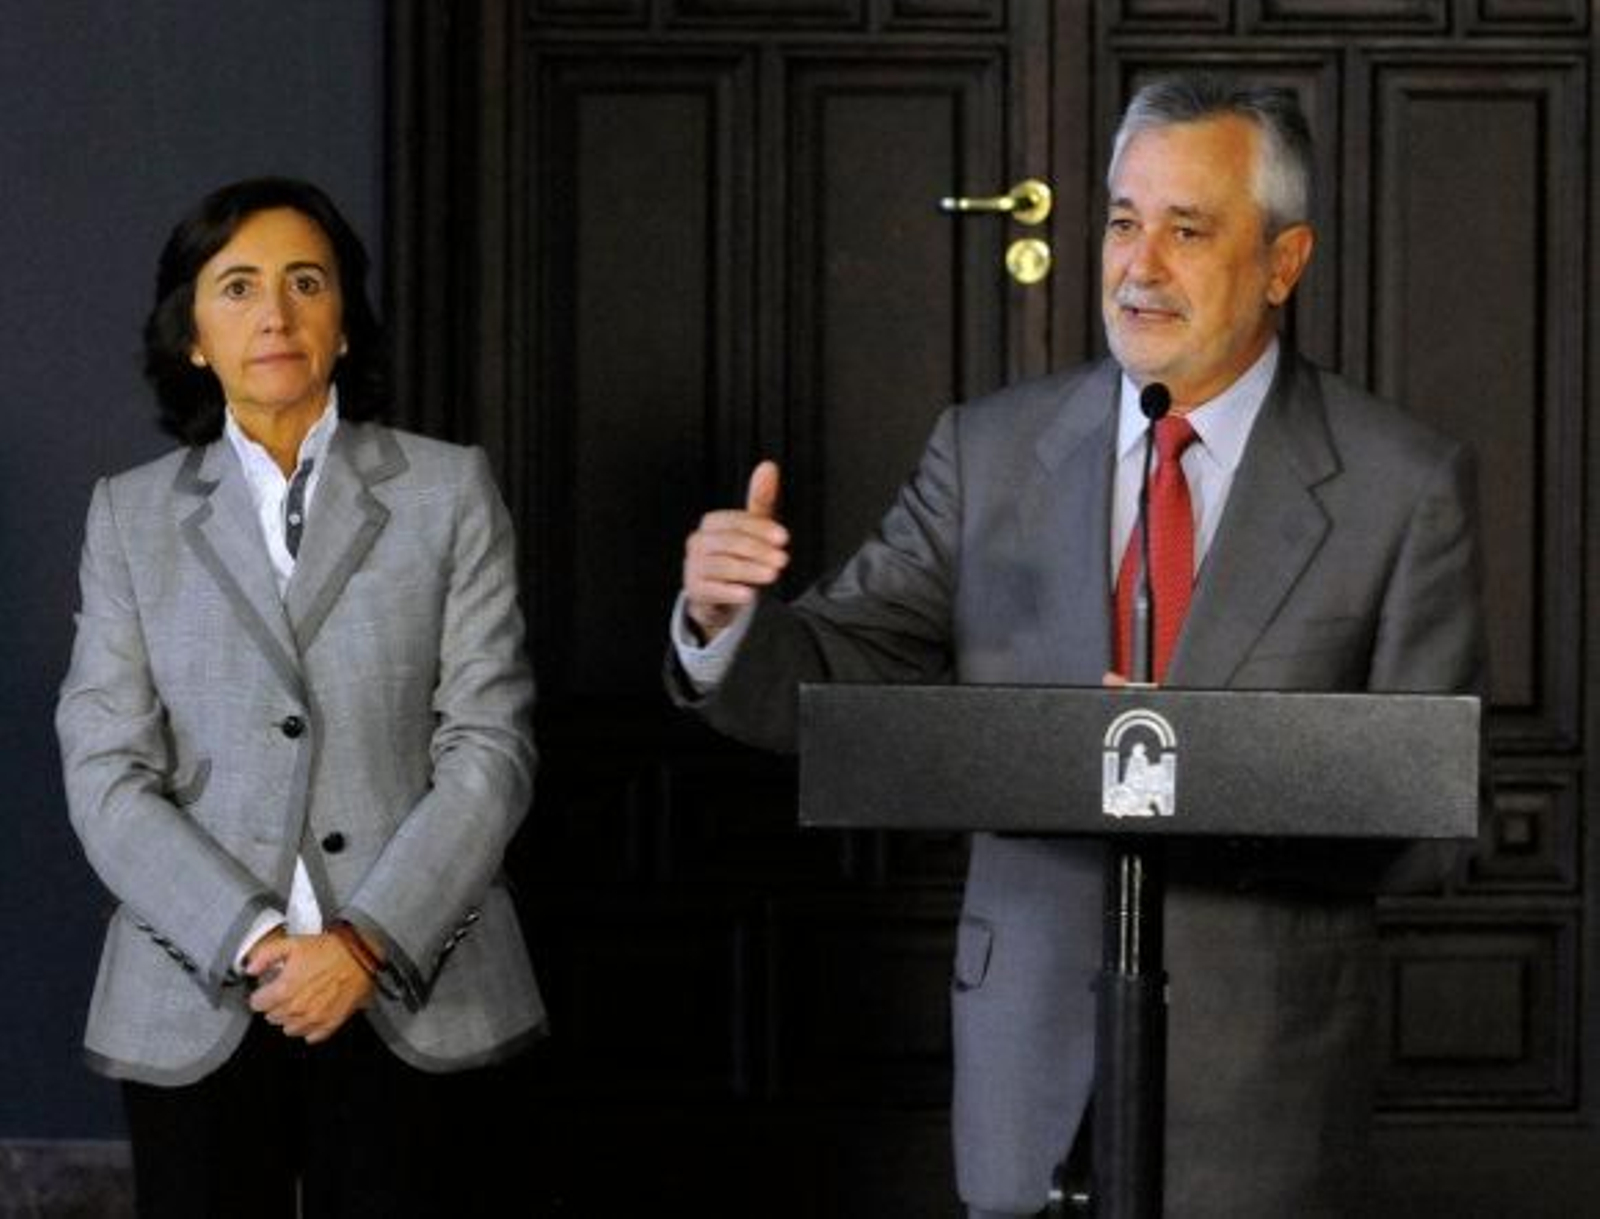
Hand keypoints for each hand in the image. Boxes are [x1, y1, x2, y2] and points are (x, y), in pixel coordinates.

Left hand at [246, 931, 372, 1043]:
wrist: (360, 955)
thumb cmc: (330, 949)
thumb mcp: (293, 943)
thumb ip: (265, 956)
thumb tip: (250, 968)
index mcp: (284, 990)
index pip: (257, 1004)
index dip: (262, 993)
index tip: (269, 988)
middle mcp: (297, 1008)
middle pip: (272, 1017)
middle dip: (276, 1004)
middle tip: (287, 990)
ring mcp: (314, 1019)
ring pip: (289, 1029)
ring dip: (291, 1017)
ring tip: (300, 1001)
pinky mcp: (331, 1023)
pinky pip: (312, 1036)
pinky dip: (310, 1028)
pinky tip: (313, 1012)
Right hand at [683, 461, 789, 641]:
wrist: (718, 593)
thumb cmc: (737, 555)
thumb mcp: (752, 528)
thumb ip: (760, 499)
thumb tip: (769, 466)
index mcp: (712, 523)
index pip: (736, 521)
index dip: (760, 529)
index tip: (783, 538)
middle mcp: (698, 542)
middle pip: (729, 543)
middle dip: (758, 551)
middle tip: (782, 559)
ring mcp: (694, 566)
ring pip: (722, 566)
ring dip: (750, 571)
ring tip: (772, 575)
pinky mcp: (695, 590)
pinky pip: (712, 589)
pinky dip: (731, 592)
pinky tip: (749, 594)